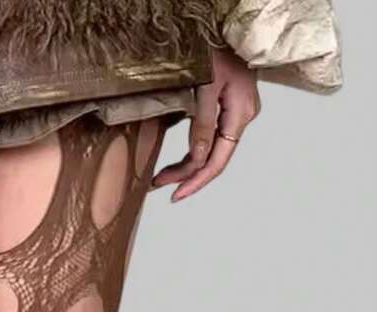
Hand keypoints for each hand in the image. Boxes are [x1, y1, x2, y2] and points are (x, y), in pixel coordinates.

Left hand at [153, 48, 260, 201]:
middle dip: (187, 175)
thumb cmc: (218, 49)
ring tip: (163, 177)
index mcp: (241, 113)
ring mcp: (236, 113)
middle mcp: (241, 117)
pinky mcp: (227, 109)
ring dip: (187, 165)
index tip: (176, 194)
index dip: (197, 181)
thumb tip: (196, 159)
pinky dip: (193, 151)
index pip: (218, 160)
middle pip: (214, 158)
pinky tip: (179, 161)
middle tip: (160, 186)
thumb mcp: (206, 86)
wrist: (225, 27)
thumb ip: (202, 123)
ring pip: (211, 151)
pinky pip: (210, 138)